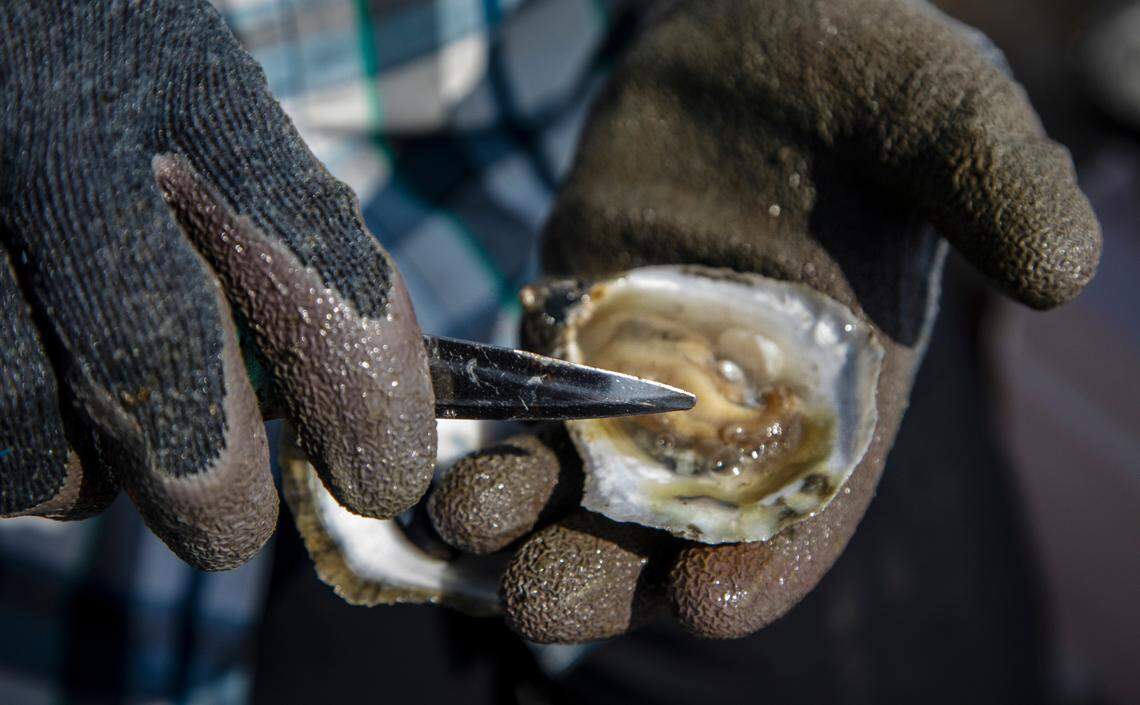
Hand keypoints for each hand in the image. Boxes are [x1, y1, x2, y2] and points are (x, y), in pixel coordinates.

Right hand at [0, 1, 434, 569]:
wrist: (6, 27)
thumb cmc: (110, 74)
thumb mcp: (197, 95)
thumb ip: (262, 218)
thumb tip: (326, 392)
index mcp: (185, 80)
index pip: (308, 260)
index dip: (362, 395)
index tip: (383, 473)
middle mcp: (57, 130)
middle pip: (151, 358)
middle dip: (210, 482)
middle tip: (234, 528)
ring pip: (23, 414)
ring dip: (82, 475)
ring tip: (107, 456)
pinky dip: (15, 450)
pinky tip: (37, 410)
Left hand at [426, 0, 1100, 641]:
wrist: (756, 35)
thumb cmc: (864, 74)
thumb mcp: (941, 107)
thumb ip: (994, 180)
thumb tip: (1065, 272)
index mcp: (837, 392)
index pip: (807, 508)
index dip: (768, 564)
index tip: (710, 604)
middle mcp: (737, 405)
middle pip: (671, 522)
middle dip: (611, 567)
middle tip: (545, 599)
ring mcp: (644, 371)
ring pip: (581, 475)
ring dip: (525, 512)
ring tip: (468, 520)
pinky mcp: (573, 324)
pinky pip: (525, 398)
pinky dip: (485, 430)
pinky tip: (436, 451)